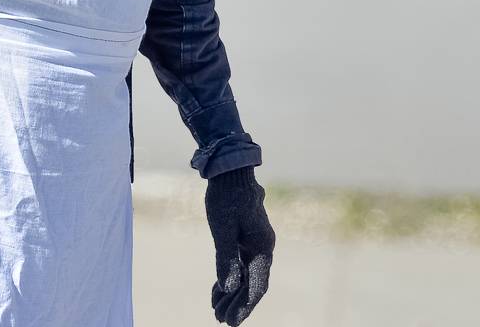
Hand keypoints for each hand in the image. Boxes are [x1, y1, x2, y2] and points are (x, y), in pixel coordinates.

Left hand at [204, 167, 274, 323]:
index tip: (231, 322)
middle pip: (252, 283)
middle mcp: (263, 247)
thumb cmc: (225, 196)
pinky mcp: (246, 237)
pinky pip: (241, 264)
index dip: (244, 306)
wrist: (229, 169)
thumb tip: (230, 287)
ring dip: (232, 293)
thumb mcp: (222, 228)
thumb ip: (226, 258)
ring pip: (246, 275)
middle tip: (220, 320)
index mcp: (262, 247)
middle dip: (237, 303)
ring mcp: (256, 242)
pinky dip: (230, 277)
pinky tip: (218, 289)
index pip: (256, 286)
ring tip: (216, 310)